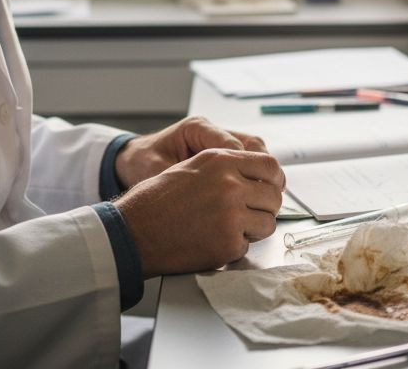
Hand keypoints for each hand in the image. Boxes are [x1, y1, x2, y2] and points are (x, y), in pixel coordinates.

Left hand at [114, 116, 267, 189]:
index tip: (248, 192)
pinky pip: (250, 159)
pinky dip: (257, 175)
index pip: (231, 145)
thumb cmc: (144, 164)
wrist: (135, 159)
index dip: (243, 169)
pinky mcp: (225, 152)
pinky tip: (260, 193)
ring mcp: (220, 139)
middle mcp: (212, 130)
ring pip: (256, 150)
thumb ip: (180, 180)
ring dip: (265, 172)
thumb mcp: (156, 171)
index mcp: (196, 128)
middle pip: (251, 144)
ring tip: (271, 194)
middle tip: (269, 193)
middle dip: (263, 169)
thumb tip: (209, 197)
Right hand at [114, 148, 284, 276]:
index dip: (274, 180)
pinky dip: (234, 247)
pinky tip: (212, 240)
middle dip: (265, 207)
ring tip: (228, 228)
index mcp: (221, 160)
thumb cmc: (156, 200)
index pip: (270, 166)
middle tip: (250, 213)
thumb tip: (259, 176)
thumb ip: (227, 168)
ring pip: (267, 223)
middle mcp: (230, 185)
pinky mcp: (228, 244)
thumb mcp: (192, 167)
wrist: (133, 231)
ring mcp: (231, 216)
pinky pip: (248, 245)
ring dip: (253, 228)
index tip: (271, 188)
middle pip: (274, 196)